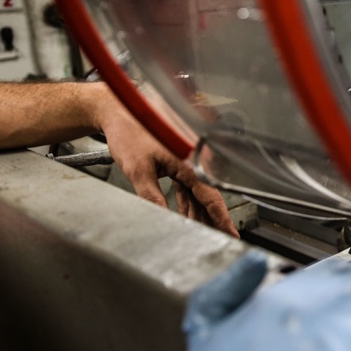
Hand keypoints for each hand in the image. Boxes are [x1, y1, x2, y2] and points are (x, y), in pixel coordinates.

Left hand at [94, 92, 238, 237]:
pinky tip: (186, 214)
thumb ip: (152, 196)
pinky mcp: (180, 160)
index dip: (222, 218)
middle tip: (214, 239)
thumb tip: (163, 219)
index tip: (231, 234)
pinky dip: (187, 200)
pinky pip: (189, 185)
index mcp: (190, 160)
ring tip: (197, 231)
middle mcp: (194, 159)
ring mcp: (188, 159)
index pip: (211, 196)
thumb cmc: (129, 131)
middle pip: (208, 196)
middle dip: (209, 219)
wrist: (119, 111)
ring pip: (198, 192)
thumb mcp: (138, 169)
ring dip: (197, 212)